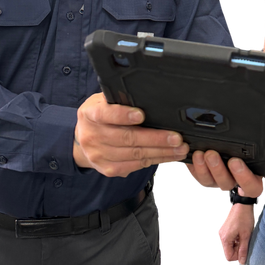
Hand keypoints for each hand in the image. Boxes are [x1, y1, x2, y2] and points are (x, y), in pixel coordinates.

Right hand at [74, 93, 189, 176]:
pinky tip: (168, 155)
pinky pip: (136, 165)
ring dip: (161, 152)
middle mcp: (92, 137)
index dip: (123, 115)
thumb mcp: (103, 101)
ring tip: (180, 148)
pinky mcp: (108, 169)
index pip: (105, 114)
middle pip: (126, 138)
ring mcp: (99, 156)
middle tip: (176, 137)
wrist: (83, 139)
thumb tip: (146, 95)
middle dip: (155, 138)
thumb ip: (119, 99)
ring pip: (135, 154)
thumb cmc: (100, 115)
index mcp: (89, 114)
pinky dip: (155, 160)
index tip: (141, 115)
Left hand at [185, 150, 264, 204]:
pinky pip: (197, 175)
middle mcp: (233, 181)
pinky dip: (194, 166)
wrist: (238, 141)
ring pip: (210, 181)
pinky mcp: (203, 172)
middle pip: (226, 183)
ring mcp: (217, 177)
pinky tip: (192, 154)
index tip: (236, 161)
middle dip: (219, 169)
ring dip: (205, 168)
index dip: (242, 177)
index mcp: (251, 181)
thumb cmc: (258, 155)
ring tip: (202, 153)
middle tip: (213, 154)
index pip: (250, 187)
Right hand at [218, 203, 255, 263]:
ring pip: (229, 245)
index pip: (228, 256)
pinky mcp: (224, 228)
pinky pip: (229, 239)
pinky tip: (241, 234)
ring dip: (237, 244)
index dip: (237, 257)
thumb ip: (243, 249)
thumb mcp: (246, 235)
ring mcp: (222, 232)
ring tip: (244, 237)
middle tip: (246, 243)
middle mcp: (221, 236)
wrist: (243, 204)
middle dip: (237, 250)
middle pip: (228, 251)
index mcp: (225, 239)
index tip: (245, 251)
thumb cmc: (245, 218)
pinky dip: (235, 239)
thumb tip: (242, 262)